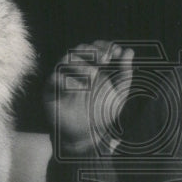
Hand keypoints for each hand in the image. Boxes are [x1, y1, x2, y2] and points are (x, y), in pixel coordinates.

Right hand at [43, 40, 133, 155]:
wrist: (88, 135)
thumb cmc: (102, 113)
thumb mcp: (118, 94)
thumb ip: (125, 74)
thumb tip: (129, 52)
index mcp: (92, 67)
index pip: (95, 47)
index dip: (105, 46)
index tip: (117, 52)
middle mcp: (77, 70)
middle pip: (79, 49)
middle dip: (93, 51)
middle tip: (106, 59)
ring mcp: (63, 79)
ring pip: (65, 60)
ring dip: (81, 64)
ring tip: (94, 75)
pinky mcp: (52, 92)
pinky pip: (54, 79)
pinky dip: (67, 80)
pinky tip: (81, 88)